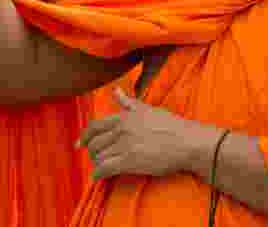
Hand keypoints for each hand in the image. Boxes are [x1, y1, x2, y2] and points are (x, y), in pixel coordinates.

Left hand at [77, 88, 194, 181]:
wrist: (187, 142)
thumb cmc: (172, 126)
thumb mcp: (148, 110)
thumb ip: (128, 103)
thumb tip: (115, 91)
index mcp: (125, 116)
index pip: (95, 126)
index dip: (84, 136)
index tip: (80, 144)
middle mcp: (122, 129)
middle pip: (94, 143)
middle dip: (92, 153)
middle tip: (97, 158)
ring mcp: (124, 145)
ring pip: (98, 157)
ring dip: (98, 164)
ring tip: (103, 167)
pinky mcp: (129, 161)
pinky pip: (104, 169)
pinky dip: (99, 174)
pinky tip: (100, 177)